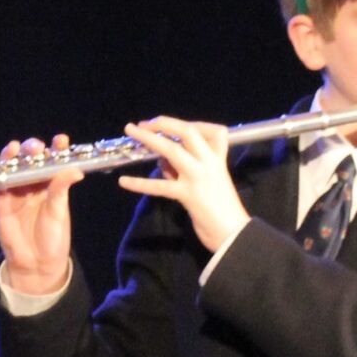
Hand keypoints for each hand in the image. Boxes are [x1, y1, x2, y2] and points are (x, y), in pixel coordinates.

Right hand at [0, 134, 81, 296]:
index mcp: (52, 185)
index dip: (56, 148)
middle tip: (34, 147)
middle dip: (31, 149)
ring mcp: (16, 192)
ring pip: (12, 167)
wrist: (36, 264)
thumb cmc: (53, 238)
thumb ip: (61, 189)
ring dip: (11, 155)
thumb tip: (76, 170)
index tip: (60, 140)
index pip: (54, 161)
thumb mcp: (59, 212)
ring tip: (13, 149)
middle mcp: (33, 185)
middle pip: (30, 160)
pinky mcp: (1, 202)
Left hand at [114, 116, 249, 252]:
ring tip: (131, 131)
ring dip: (149, 139)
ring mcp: (198, 178)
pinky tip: (124, 181)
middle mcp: (209, 164)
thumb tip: (162, 160)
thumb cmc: (222, 208)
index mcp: (218, 159)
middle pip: (188, 133)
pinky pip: (160, 187)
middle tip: (143, 123)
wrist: (233, 233)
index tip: (168, 124)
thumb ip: (186, 168)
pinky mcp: (188, 196)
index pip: (209, 131)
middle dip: (164, 124)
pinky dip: (139, 183)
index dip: (189, 124)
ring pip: (173, 151)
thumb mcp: (208, 181)